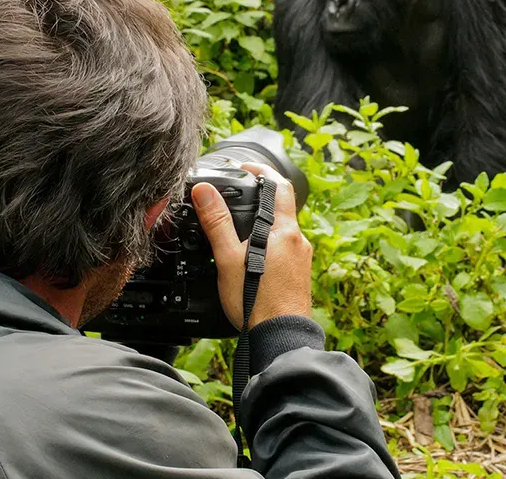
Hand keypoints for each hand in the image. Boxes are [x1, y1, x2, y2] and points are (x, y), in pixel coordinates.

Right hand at [191, 162, 312, 328]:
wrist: (280, 337)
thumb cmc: (257, 302)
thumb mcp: (229, 258)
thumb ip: (217, 223)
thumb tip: (205, 191)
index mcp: (285, 231)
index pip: (279, 185)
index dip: (262, 171)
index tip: (245, 168)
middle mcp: (299, 242)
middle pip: (281, 209)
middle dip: (259, 202)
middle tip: (236, 198)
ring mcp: (301, 260)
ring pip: (281, 232)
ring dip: (263, 226)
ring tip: (238, 231)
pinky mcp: (298, 276)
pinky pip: (283, 251)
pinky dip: (268, 247)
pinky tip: (252, 260)